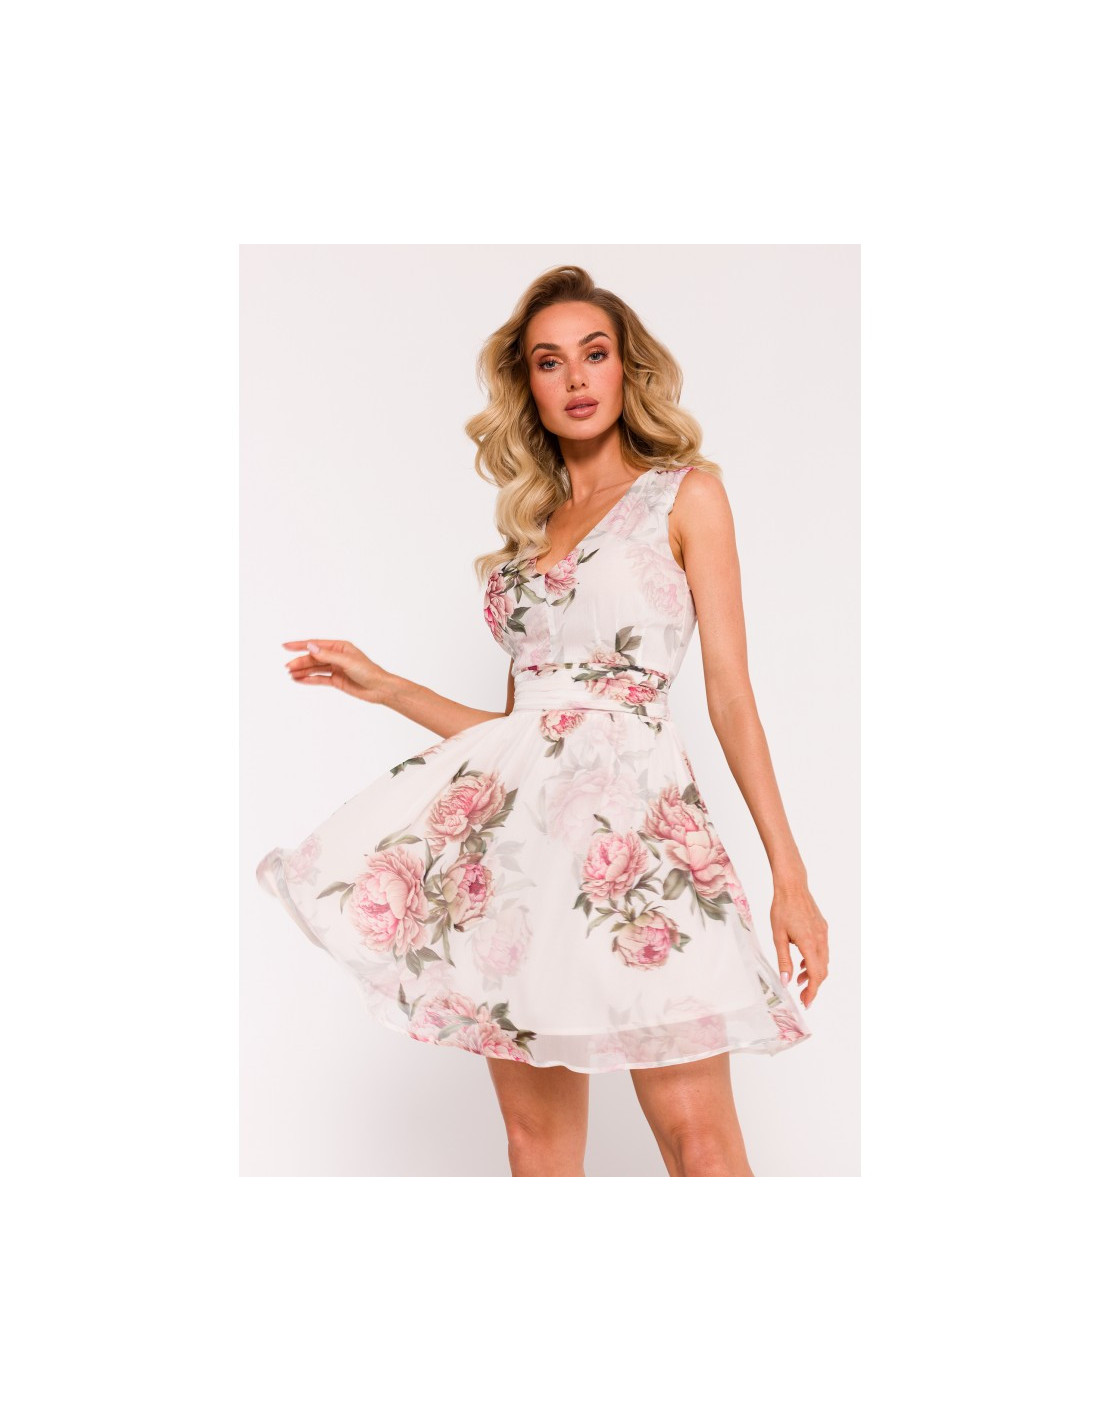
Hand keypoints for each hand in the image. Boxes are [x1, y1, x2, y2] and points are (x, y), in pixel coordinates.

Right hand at [282, 639, 393, 703]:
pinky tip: (299, 680)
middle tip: (288, 667)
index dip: (300, 645)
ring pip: (315, 668)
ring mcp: (335, 668)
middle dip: (300, 662)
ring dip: (302, 671)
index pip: (316, 644)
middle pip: (313, 658)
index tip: (285, 646)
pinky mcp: (336, 680)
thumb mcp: (346, 661)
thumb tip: (311, 647)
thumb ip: (327, 655)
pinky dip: (309, 679)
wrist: (379, 688)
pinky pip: (319, 678)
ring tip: (290, 674)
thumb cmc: (368, 671)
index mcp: (340, 647)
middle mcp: (336, 656)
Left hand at [770, 878, 828, 1009]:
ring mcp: (823, 933)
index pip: (816, 974)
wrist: (792, 886)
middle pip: (822, 970)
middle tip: (803, 996)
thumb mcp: (778, 937)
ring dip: (813, 973)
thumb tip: (786, 982)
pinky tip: (801, 962)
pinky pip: (822, 950)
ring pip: (823, 961)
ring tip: (798, 980)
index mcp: (809, 943)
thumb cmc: (782, 909)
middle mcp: (820, 940)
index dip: (813, 991)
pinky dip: (814, 961)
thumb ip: (784, 961)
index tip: (807, 1003)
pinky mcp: (822, 928)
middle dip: (814, 986)